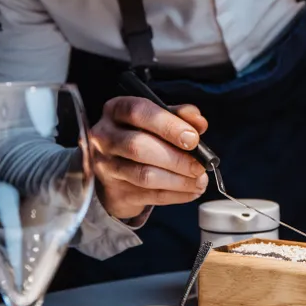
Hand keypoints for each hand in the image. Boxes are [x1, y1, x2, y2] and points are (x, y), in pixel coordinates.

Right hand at [90, 96, 209, 219]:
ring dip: (178, 180)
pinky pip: (149, 195)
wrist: (118, 168)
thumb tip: (199, 123)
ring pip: (144, 175)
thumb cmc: (142, 135)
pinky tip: (191, 191)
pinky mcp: (115, 192)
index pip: (138, 112)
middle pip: (139, 147)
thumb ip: (180, 116)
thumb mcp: (159, 119)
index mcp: (116, 110)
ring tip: (200, 180)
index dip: (168, 125)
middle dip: (176, 158)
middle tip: (200, 165)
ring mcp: (106, 166)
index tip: (193, 138)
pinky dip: (176, 194)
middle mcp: (105, 137)